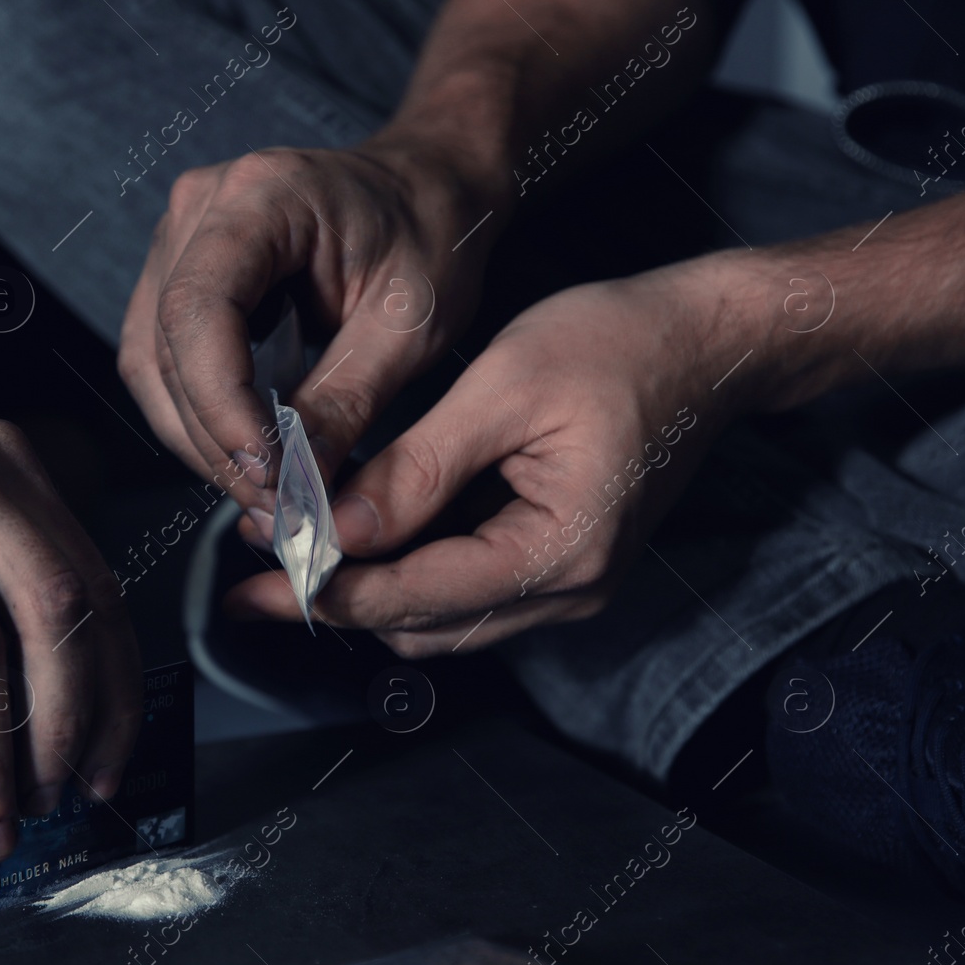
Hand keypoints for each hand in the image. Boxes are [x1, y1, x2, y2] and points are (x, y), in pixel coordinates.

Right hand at [118, 140, 504, 521]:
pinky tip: (249, 452)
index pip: (199, 308)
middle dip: (215, 438)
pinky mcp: (180, 272)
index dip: (220, 401)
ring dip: (200, 438)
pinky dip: (199, 416)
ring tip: (266, 490)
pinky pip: (164, 359)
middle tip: (276, 504)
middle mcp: (202, 207)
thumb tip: (298, 487)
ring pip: (153, 363)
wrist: (427, 189)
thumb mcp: (410, 325)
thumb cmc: (429, 237)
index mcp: (263, 196)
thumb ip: (348, 402)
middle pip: (166, 345)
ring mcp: (181, 238)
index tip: (267, 471)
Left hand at [223, 263, 741, 653]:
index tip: (253, 583)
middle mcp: (570, 589)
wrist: (711, 341)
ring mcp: (571, 583)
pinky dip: (410, 572)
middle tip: (257, 562)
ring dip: (370, 588)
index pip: (416, 596)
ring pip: (443, 619)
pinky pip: (470, 591)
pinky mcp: (563, 562)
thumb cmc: (617, 344)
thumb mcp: (503, 389)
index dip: (327, 591)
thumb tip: (340, 528)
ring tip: (295, 543)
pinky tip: (363, 534)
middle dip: (338, 596)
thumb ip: (417, 468)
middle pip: (424, 624)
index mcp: (559, 551)